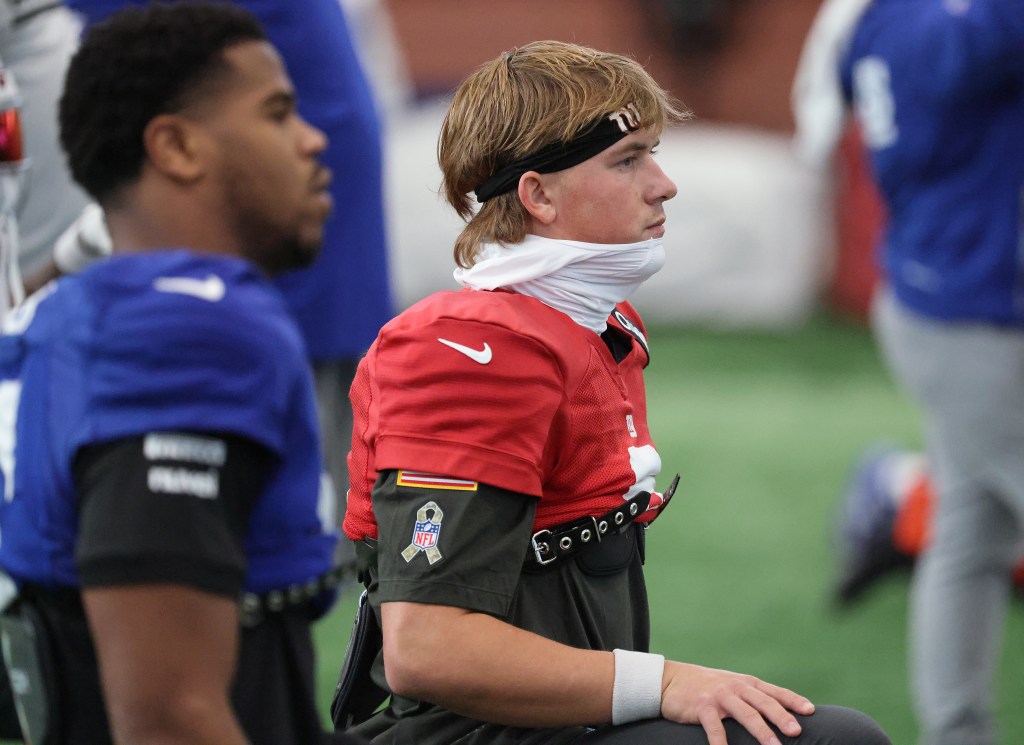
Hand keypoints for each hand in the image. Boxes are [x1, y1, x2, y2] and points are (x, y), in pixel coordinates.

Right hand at [660, 661, 814, 744]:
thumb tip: (779, 714)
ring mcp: (720, 696)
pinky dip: (722, 742)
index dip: (793, 700)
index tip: (810, 711)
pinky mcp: (702, 706)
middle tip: (796, 731)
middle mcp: (736, 687)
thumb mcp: (732, 686)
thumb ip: (752, 697)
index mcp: (746, 683)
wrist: (672, 679)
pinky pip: (715, 727)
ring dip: (761, 731)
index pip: (774, 692)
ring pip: (745, 713)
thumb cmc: (707, 687)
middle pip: (763, 702)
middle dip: (781, 717)